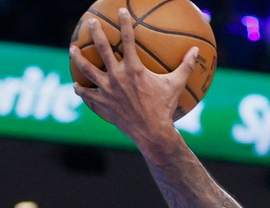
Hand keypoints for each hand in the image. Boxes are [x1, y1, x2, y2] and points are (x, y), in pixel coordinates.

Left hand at [69, 8, 198, 145]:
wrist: (152, 132)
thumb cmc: (165, 108)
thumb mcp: (176, 85)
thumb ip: (185, 66)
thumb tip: (197, 50)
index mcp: (134, 68)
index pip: (128, 39)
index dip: (124, 23)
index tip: (121, 11)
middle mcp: (118, 76)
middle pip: (102, 48)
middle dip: (96, 32)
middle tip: (91, 22)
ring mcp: (108, 90)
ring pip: (88, 69)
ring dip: (78, 58)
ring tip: (72, 48)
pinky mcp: (103, 103)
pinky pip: (88, 94)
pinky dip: (81, 89)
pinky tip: (76, 85)